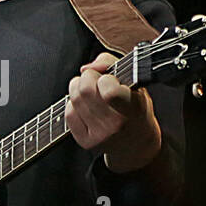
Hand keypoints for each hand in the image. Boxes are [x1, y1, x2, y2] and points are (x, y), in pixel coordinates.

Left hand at [65, 51, 161, 172]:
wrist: (136, 142)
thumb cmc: (135, 106)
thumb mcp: (133, 81)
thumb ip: (110, 63)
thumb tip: (86, 68)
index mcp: (132, 108)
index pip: (110, 92)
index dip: (104, 78)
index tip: (109, 79)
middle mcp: (116, 125)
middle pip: (85, 90)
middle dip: (87, 77)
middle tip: (95, 79)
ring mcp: (100, 135)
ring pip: (74, 99)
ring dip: (78, 88)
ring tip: (89, 89)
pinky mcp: (86, 142)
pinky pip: (69, 113)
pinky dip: (74, 104)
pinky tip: (85, 105)